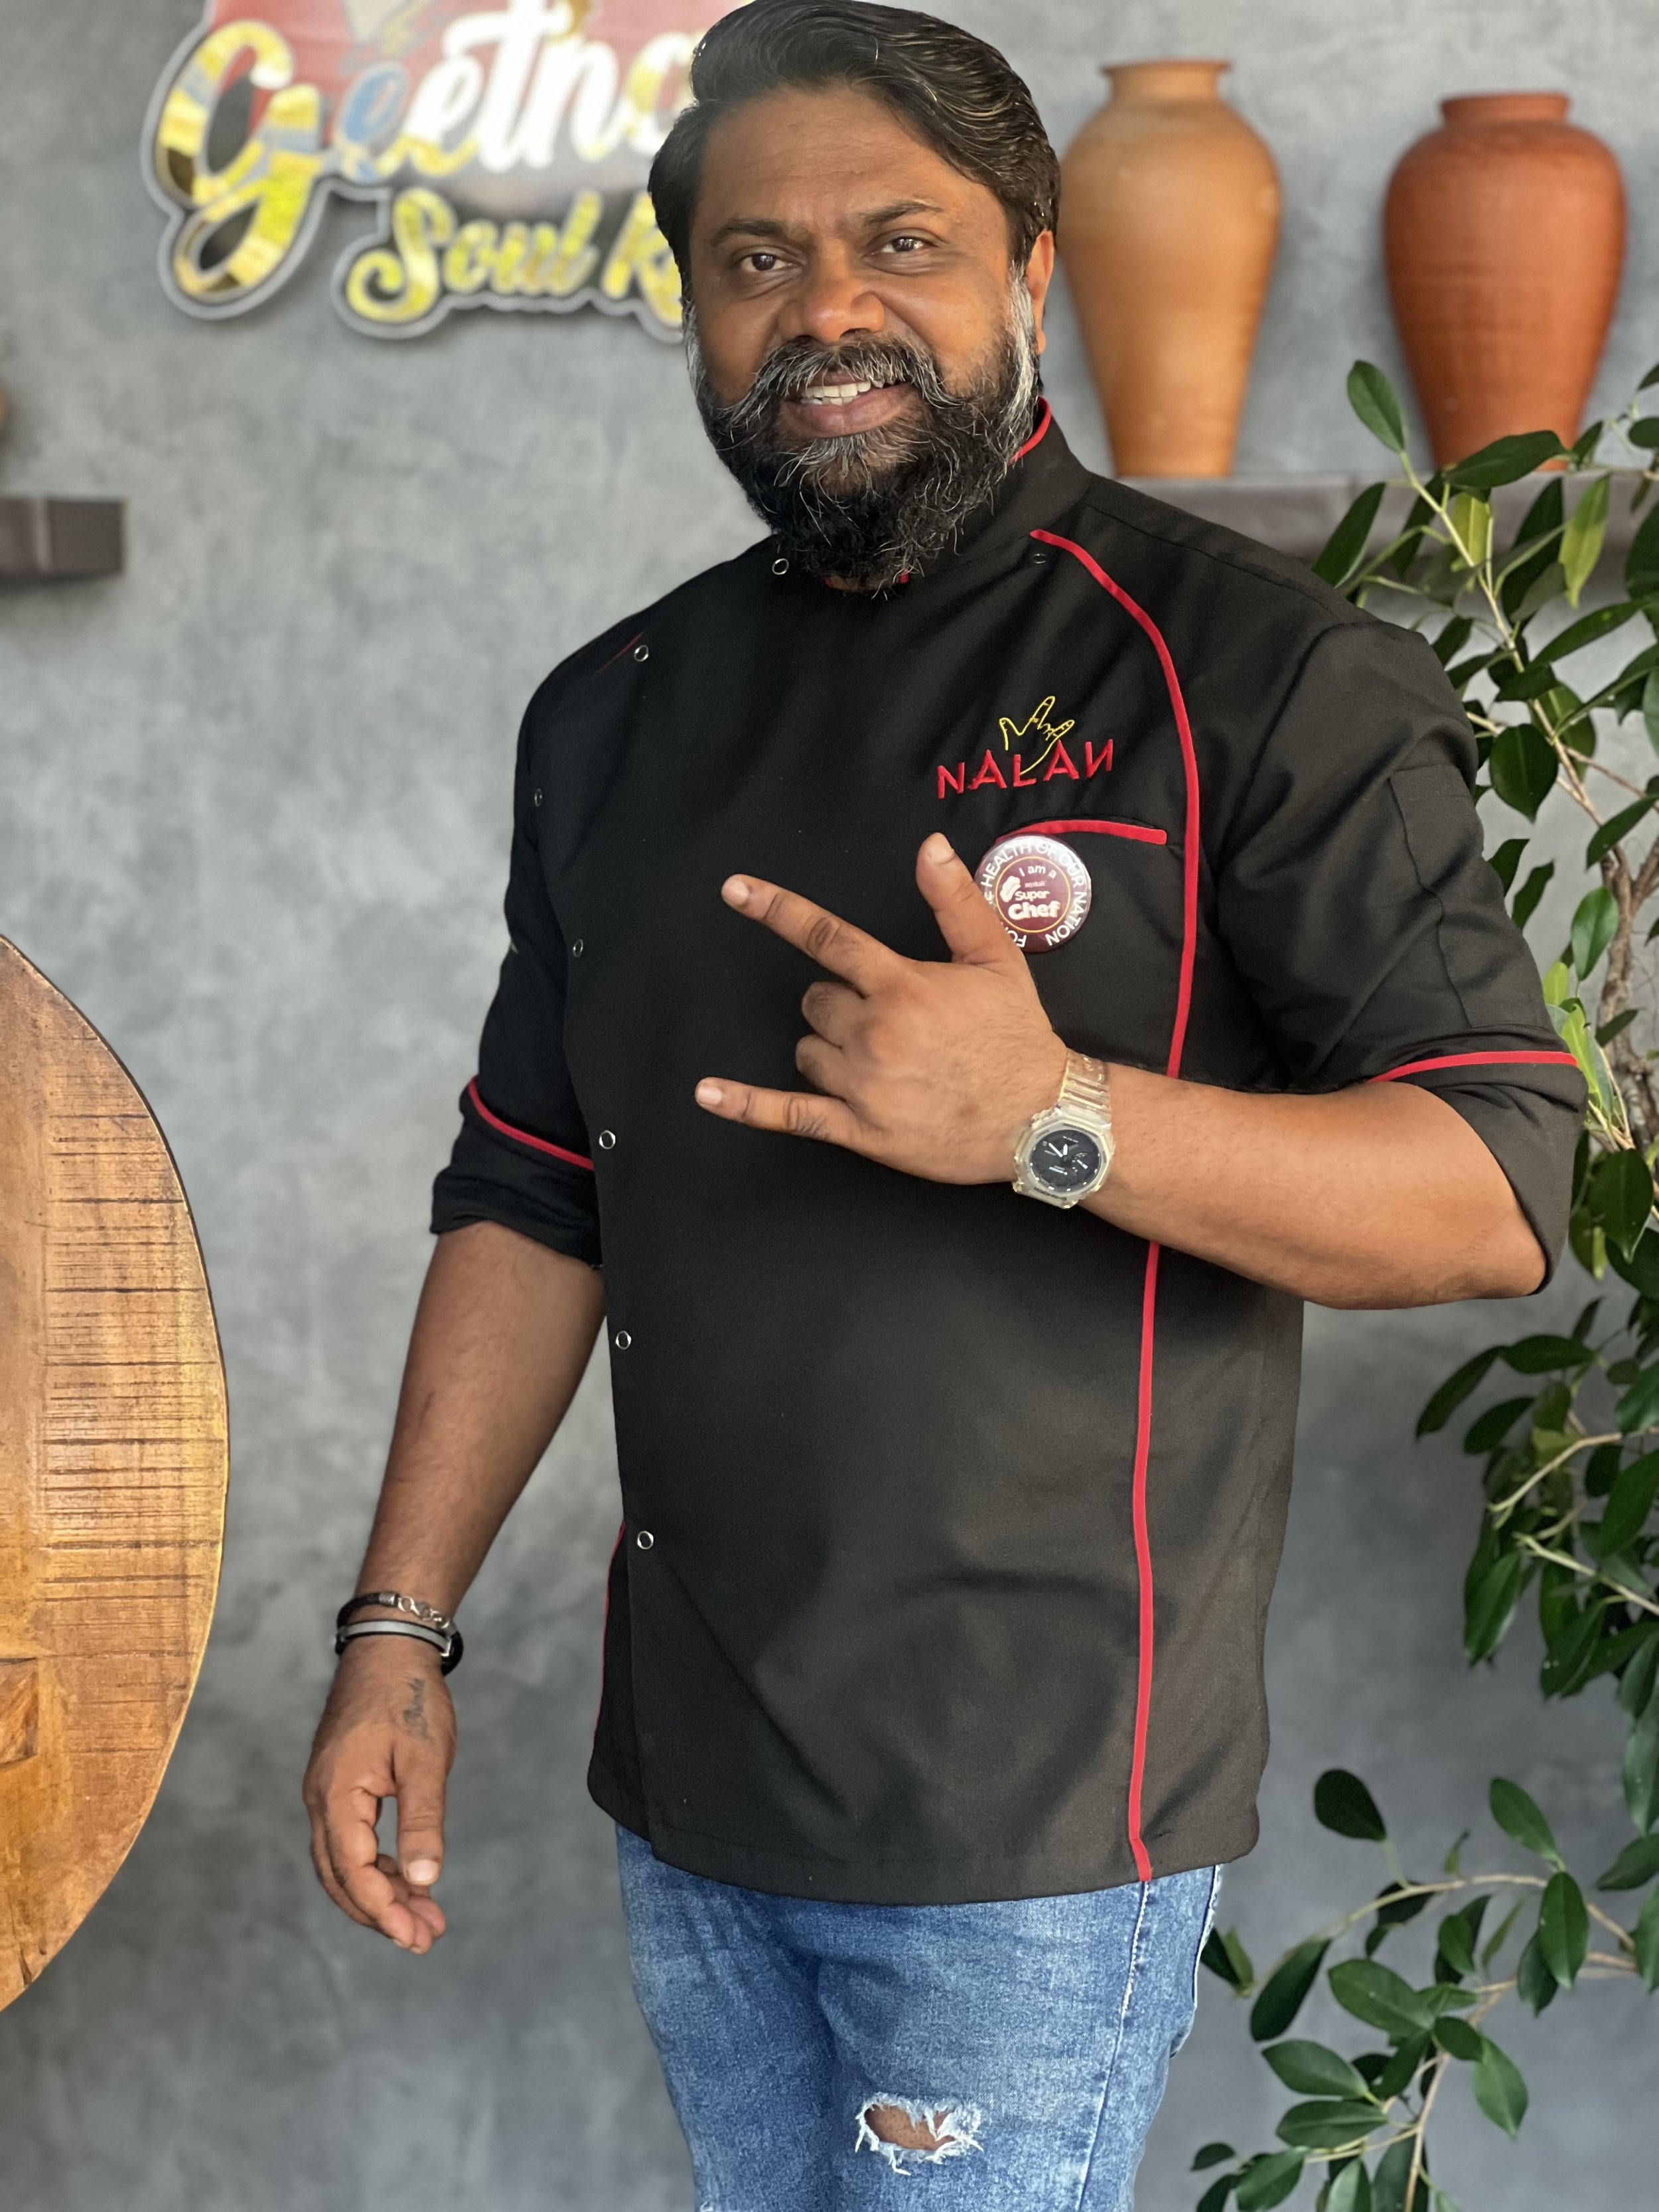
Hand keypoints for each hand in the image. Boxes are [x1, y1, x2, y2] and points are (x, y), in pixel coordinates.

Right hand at [302, 1637, 454, 1952]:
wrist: (389, 1648)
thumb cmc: (407, 1697)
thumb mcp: (424, 1759)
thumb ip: (423, 1820)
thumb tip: (425, 1880)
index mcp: (336, 1794)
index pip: (352, 1871)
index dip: (382, 1909)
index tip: (415, 1936)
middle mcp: (320, 1800)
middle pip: (341, 1877)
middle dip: (381, 1913)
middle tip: (425, 1939)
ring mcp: (326, 1794)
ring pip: (344, 1864)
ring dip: (380, 1894)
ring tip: (425, 1918)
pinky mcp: (340, 1788)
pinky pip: (351, 1842)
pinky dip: (377, 1867)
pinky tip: (408, 1880)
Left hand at [695, 832, 1067, 1181]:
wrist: (1043, 1117)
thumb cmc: (1018, 1035)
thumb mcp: (996, 958)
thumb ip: (955, 901)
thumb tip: (929, 846)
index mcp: (901, 985)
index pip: (827, 937)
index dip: (776, 909)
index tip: (735, 890)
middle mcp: (874, 1031)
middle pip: (814, 1001)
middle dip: (837, 1004)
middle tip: (885, 1021)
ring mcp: (863, 1083)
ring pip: (807, 1050)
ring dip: (827, 1049)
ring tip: (879, 1062)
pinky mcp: (861, 1130)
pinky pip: (790, 1114)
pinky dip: (746, 1105)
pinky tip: (708, 1094)